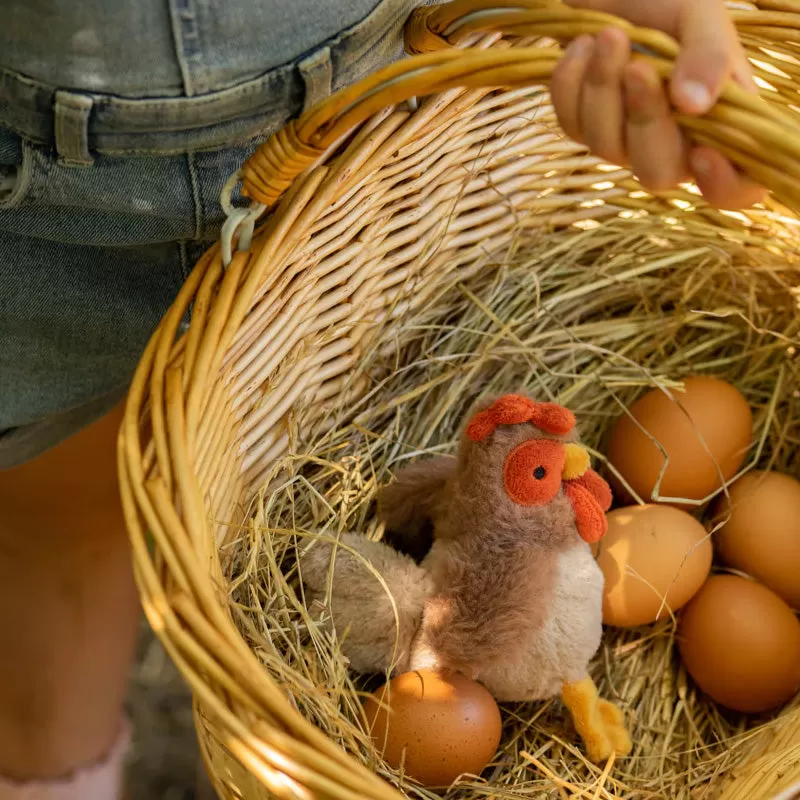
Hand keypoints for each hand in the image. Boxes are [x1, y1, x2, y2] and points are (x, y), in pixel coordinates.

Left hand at [550, 0, 765, 207]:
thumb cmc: (672, 3)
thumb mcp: (703, 17)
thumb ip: (710, 56)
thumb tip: (695, 104)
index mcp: (722, 125)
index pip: (736, 188)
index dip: (723, 185)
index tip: (704, 153)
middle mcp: (674, 145)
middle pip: (658, 173)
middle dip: (645, 120)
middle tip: (638, 67)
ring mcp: (624, 142)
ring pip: (606, 147)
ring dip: (602, 89)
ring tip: (609, 35)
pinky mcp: (582, 128)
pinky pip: (570, 123)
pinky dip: (571, 82)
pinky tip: (583, 45)